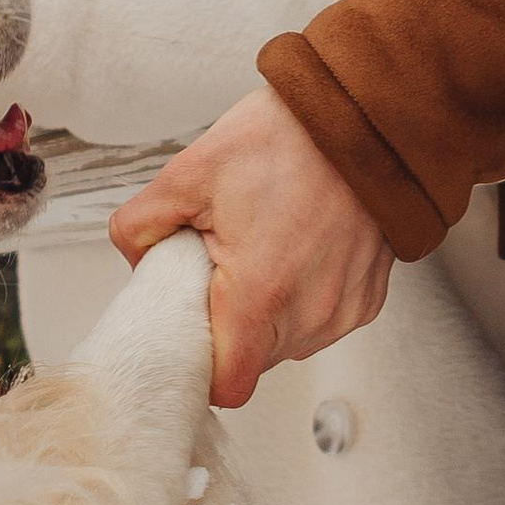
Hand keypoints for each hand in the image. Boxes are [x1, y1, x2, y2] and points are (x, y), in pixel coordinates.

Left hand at [111, 85, 391, 409]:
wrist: (362, 119)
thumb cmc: (286, 139)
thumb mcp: (189, 172)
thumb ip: (139, 224)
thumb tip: (136, 258)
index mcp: (260, 292)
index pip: (228, 385)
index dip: (203, 370)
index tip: (192, 337)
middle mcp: (310, 311)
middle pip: (255, 363)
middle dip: (231, 331)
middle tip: (221, 274)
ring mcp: (344, 308)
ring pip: (290, 346)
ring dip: (269, 319)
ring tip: (262, 257)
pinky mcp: (368, 299)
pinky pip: (324, 324)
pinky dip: (304, 302)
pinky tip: (296, 257)